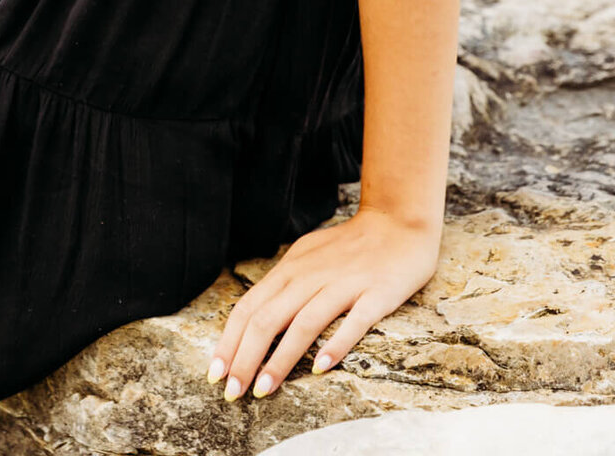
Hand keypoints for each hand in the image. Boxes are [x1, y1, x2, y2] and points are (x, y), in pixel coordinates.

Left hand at [206, 207, 441, 399]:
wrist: (399, 221)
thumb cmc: (351, 245)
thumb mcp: (308, 257)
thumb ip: (285, 284)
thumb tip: (255, 317)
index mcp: (292, 268)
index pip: (249, 307)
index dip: (229, 341)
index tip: (215, 374)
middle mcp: (312, 275)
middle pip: (268, 318)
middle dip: (245, 359)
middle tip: (231, 393)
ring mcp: (344, 284)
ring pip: (303, 323)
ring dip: (280, 359)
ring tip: (263, 390)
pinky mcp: (376, 294)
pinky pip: (353, 321)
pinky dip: (335, 345)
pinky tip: (320, 368)